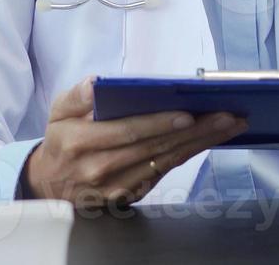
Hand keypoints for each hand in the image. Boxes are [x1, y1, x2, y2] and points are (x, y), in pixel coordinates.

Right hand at [23, 77, 246, 206]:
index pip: (128, 131)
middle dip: (196, 131)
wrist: (49, 183)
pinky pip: (164, 172)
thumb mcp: (57, 111)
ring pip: (165, 162)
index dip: (160, 123)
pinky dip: (189, 155)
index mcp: (81, 142)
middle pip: (156, 147)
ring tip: (229, 124)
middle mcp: (100, 168)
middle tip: (227, 115)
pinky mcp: (129, 195)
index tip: (189, 114)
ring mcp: (116, 186)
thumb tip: (96, 83)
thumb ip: (76, 96)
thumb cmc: (61, 139)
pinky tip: (209, 140)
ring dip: (201, 143)